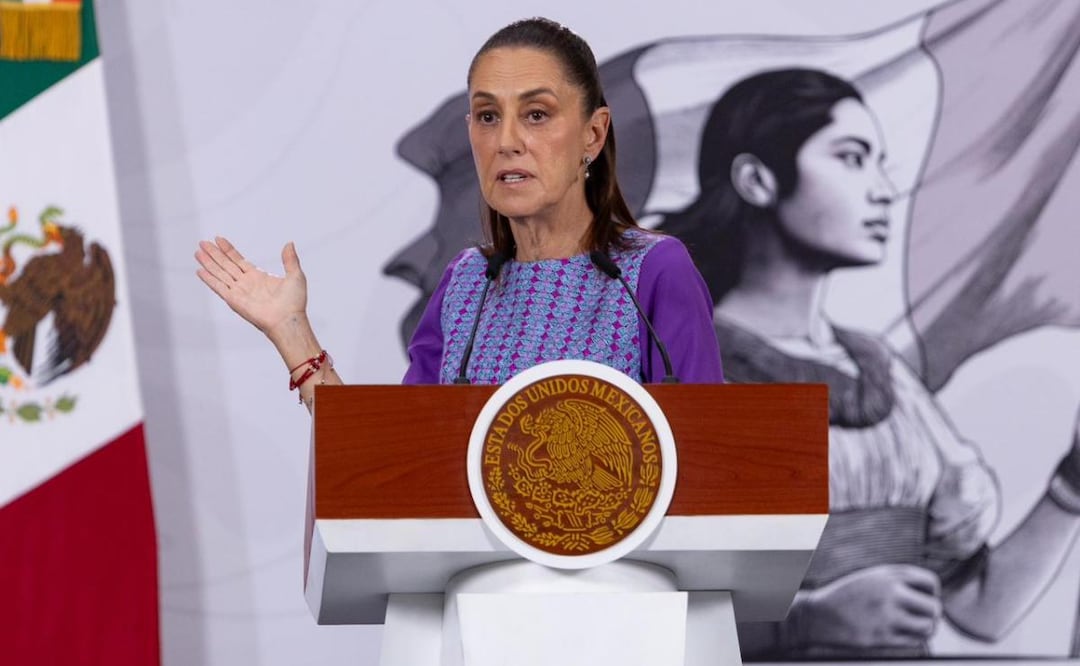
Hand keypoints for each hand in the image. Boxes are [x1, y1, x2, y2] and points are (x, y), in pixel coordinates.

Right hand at [195, 237, 306, 337]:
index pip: (238, 260)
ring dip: (208, 263)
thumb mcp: (295, 275)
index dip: (228, 250)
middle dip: (214, 253)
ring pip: (220, 273)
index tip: (218, 239)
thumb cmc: (294, 302)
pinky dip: (209, 279)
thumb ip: (290, 259)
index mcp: (258, 276)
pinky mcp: (234, 300)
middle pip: (226, 265)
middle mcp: (246, 283)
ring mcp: (239, 291)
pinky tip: (200, 271)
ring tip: (198, 252)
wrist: (288, 320)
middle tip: (202, 242)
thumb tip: (289, 243)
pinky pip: (219, 287)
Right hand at [797, 564, 941, 649]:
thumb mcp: (872, 578)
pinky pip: (914, 641)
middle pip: (934, 607)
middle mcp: (890, 593)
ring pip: (928, 627)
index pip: (931, 583)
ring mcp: (886, 616)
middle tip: (922, 618)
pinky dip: (912, 639)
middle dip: (932, 614)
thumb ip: (899, 581)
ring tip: (915, 628)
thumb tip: (933, 596)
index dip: (932, 593)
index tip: (922, 599)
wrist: (819, 615)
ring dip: (926, 629)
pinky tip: (901, 635)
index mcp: (889, 575)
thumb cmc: (848, 597)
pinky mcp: (882, 637)